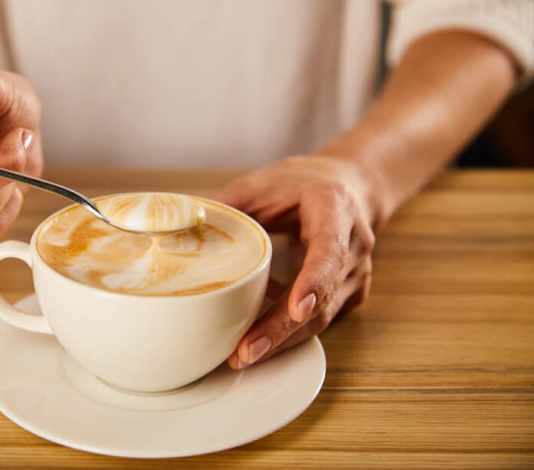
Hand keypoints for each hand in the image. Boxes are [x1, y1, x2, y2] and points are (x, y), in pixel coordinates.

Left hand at [210, 155, 377, 368]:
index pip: (330, 250)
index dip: (314, 280)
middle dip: (283, 328)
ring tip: (242, 354)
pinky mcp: (349, 293)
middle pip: (323, 297)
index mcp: (335, 208)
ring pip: (323, 318)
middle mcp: (354, 245)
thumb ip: (226, 203)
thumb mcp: (263, 182)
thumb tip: (180, 224)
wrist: (351, 187)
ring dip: (283, 339)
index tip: (296, 309)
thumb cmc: (304, 184)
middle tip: (246, 350)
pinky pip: (320, 320)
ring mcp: (356, 273)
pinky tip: (258, 338)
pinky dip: (289, 332)